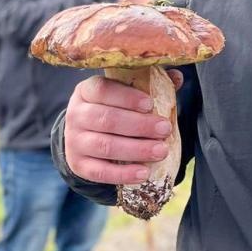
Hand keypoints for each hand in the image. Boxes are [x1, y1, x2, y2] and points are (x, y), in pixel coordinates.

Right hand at [64, 69, 183, 185]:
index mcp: (86, 91)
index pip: (103, 90)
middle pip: (107, 119)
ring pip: (105, 146)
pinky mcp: (78, 165)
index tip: (150, 104)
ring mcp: (74, 141)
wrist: (84, 136)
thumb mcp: (124, 92)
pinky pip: (100, 172)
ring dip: (136, 150)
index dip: (127, 97)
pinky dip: (123, 174)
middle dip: (139, 126)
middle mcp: (76, 114)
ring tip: (161, 151)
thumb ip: (149, 83)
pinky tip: (144, 173)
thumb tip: (177, 76)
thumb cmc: (112, 109)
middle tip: (165, 129)